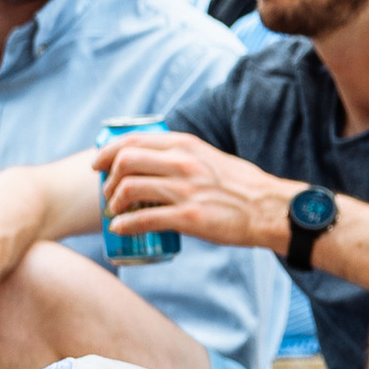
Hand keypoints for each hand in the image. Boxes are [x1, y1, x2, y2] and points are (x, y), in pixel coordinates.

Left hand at [92, 124, 291, 255]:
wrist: (270, 209)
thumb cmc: (243, 187)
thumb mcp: (210, 157)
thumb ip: (185, 156)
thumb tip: (158, 162)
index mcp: (186, 145)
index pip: (133, 139)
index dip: (108, 151)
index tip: (98, 164)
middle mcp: (182, 162)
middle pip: (125, 161)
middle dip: (108, 179)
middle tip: (107, 193)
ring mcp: (185, 190)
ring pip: (130, 188)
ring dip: (113, 202)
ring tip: (114, 212)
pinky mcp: (189, 217)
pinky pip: (144, 219)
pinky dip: (125, 224)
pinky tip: (120, 229)